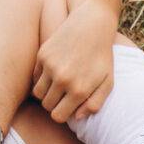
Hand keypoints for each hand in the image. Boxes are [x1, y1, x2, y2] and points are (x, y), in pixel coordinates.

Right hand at [32, 0, 116, 122]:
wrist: (92, 25)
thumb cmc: (102, 57)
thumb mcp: (107, 82)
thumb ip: (94, 104)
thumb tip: (77, 117)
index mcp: (79, 90)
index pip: (58, 116)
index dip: (61, 115)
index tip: (66, 108)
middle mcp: (63, 79)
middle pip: (47, 106)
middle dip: (54, 105)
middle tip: (62, 98)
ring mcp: (51, 66)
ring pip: (38, 93)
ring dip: (46, 94)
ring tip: (57, 88)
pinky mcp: (43, 55)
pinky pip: (35, 77)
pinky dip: (41, 79)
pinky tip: (53, 73)